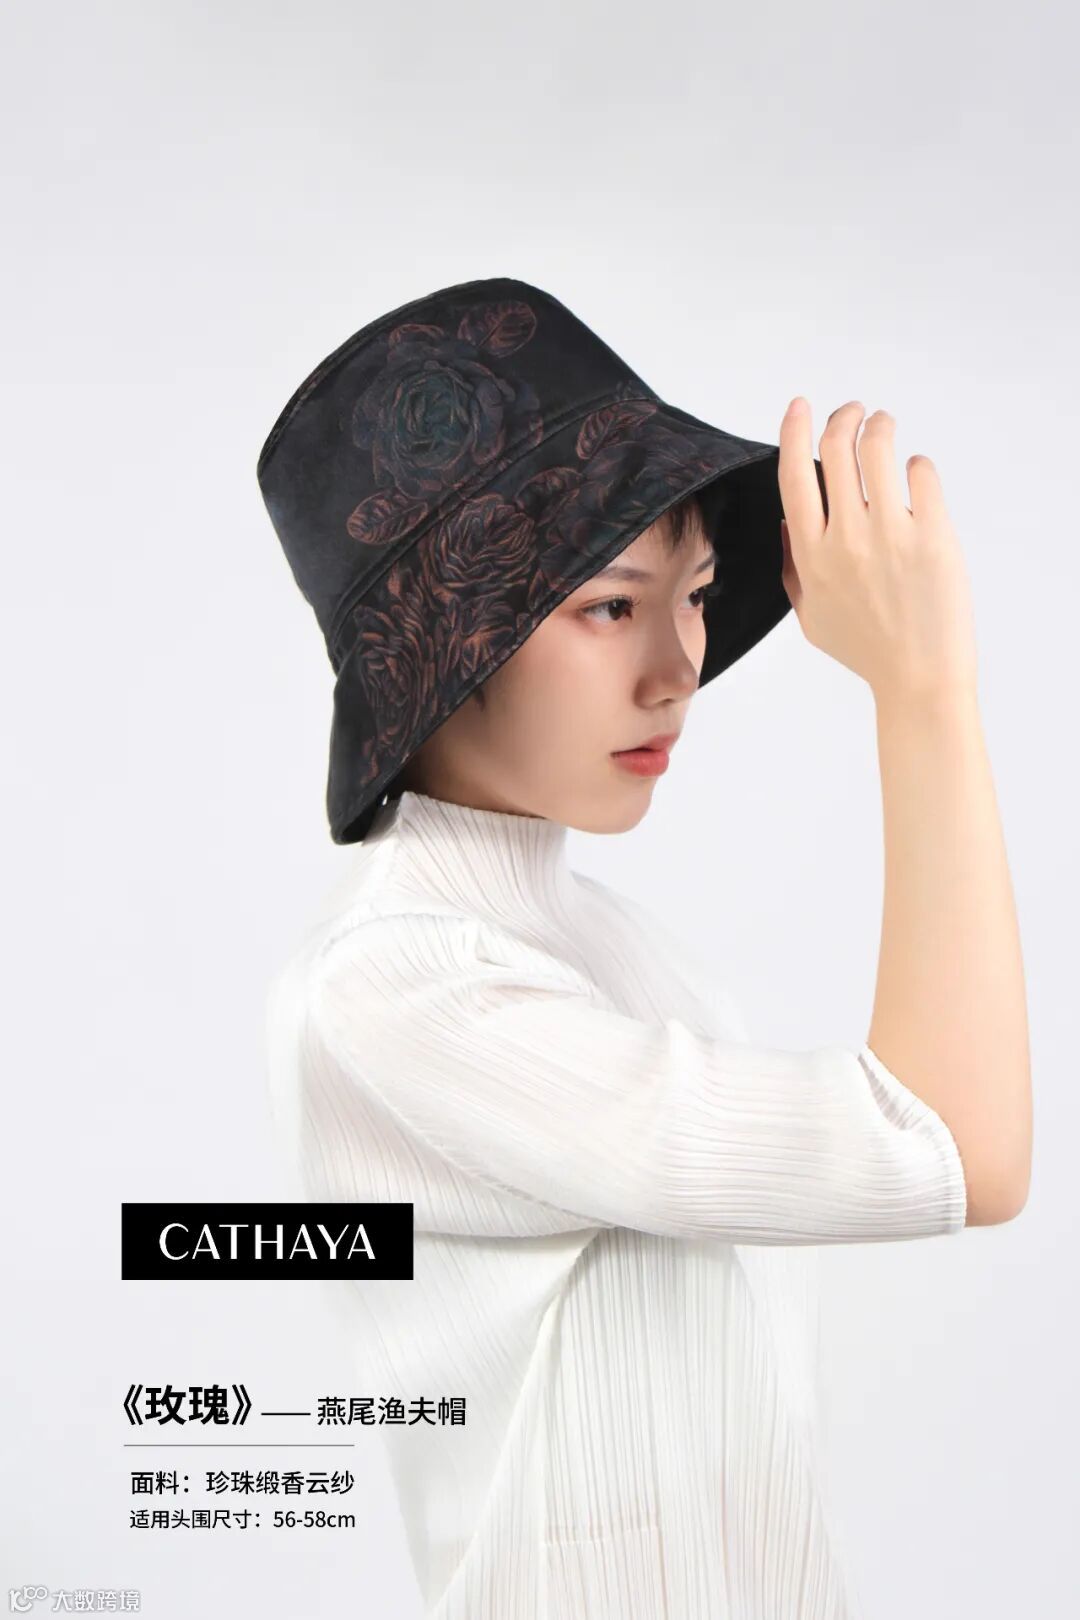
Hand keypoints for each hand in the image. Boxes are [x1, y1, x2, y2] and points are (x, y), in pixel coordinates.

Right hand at [777, 399, 978, 701]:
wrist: (918, 677)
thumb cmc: (866, 650)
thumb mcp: (810, 616)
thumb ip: (793, 568)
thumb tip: (789, 522)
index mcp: (812, 555)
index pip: (794, 476)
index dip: (794, 431)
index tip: (800, 406)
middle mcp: (846, 539)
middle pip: (836, 450)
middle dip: (843, 418)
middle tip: (854, 413)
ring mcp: (890, 535)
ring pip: (878, 449)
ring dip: (879, 426)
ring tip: (884, 426)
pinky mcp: (933, 536)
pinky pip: (922, 474)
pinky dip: (917, 464)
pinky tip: (916, 473)